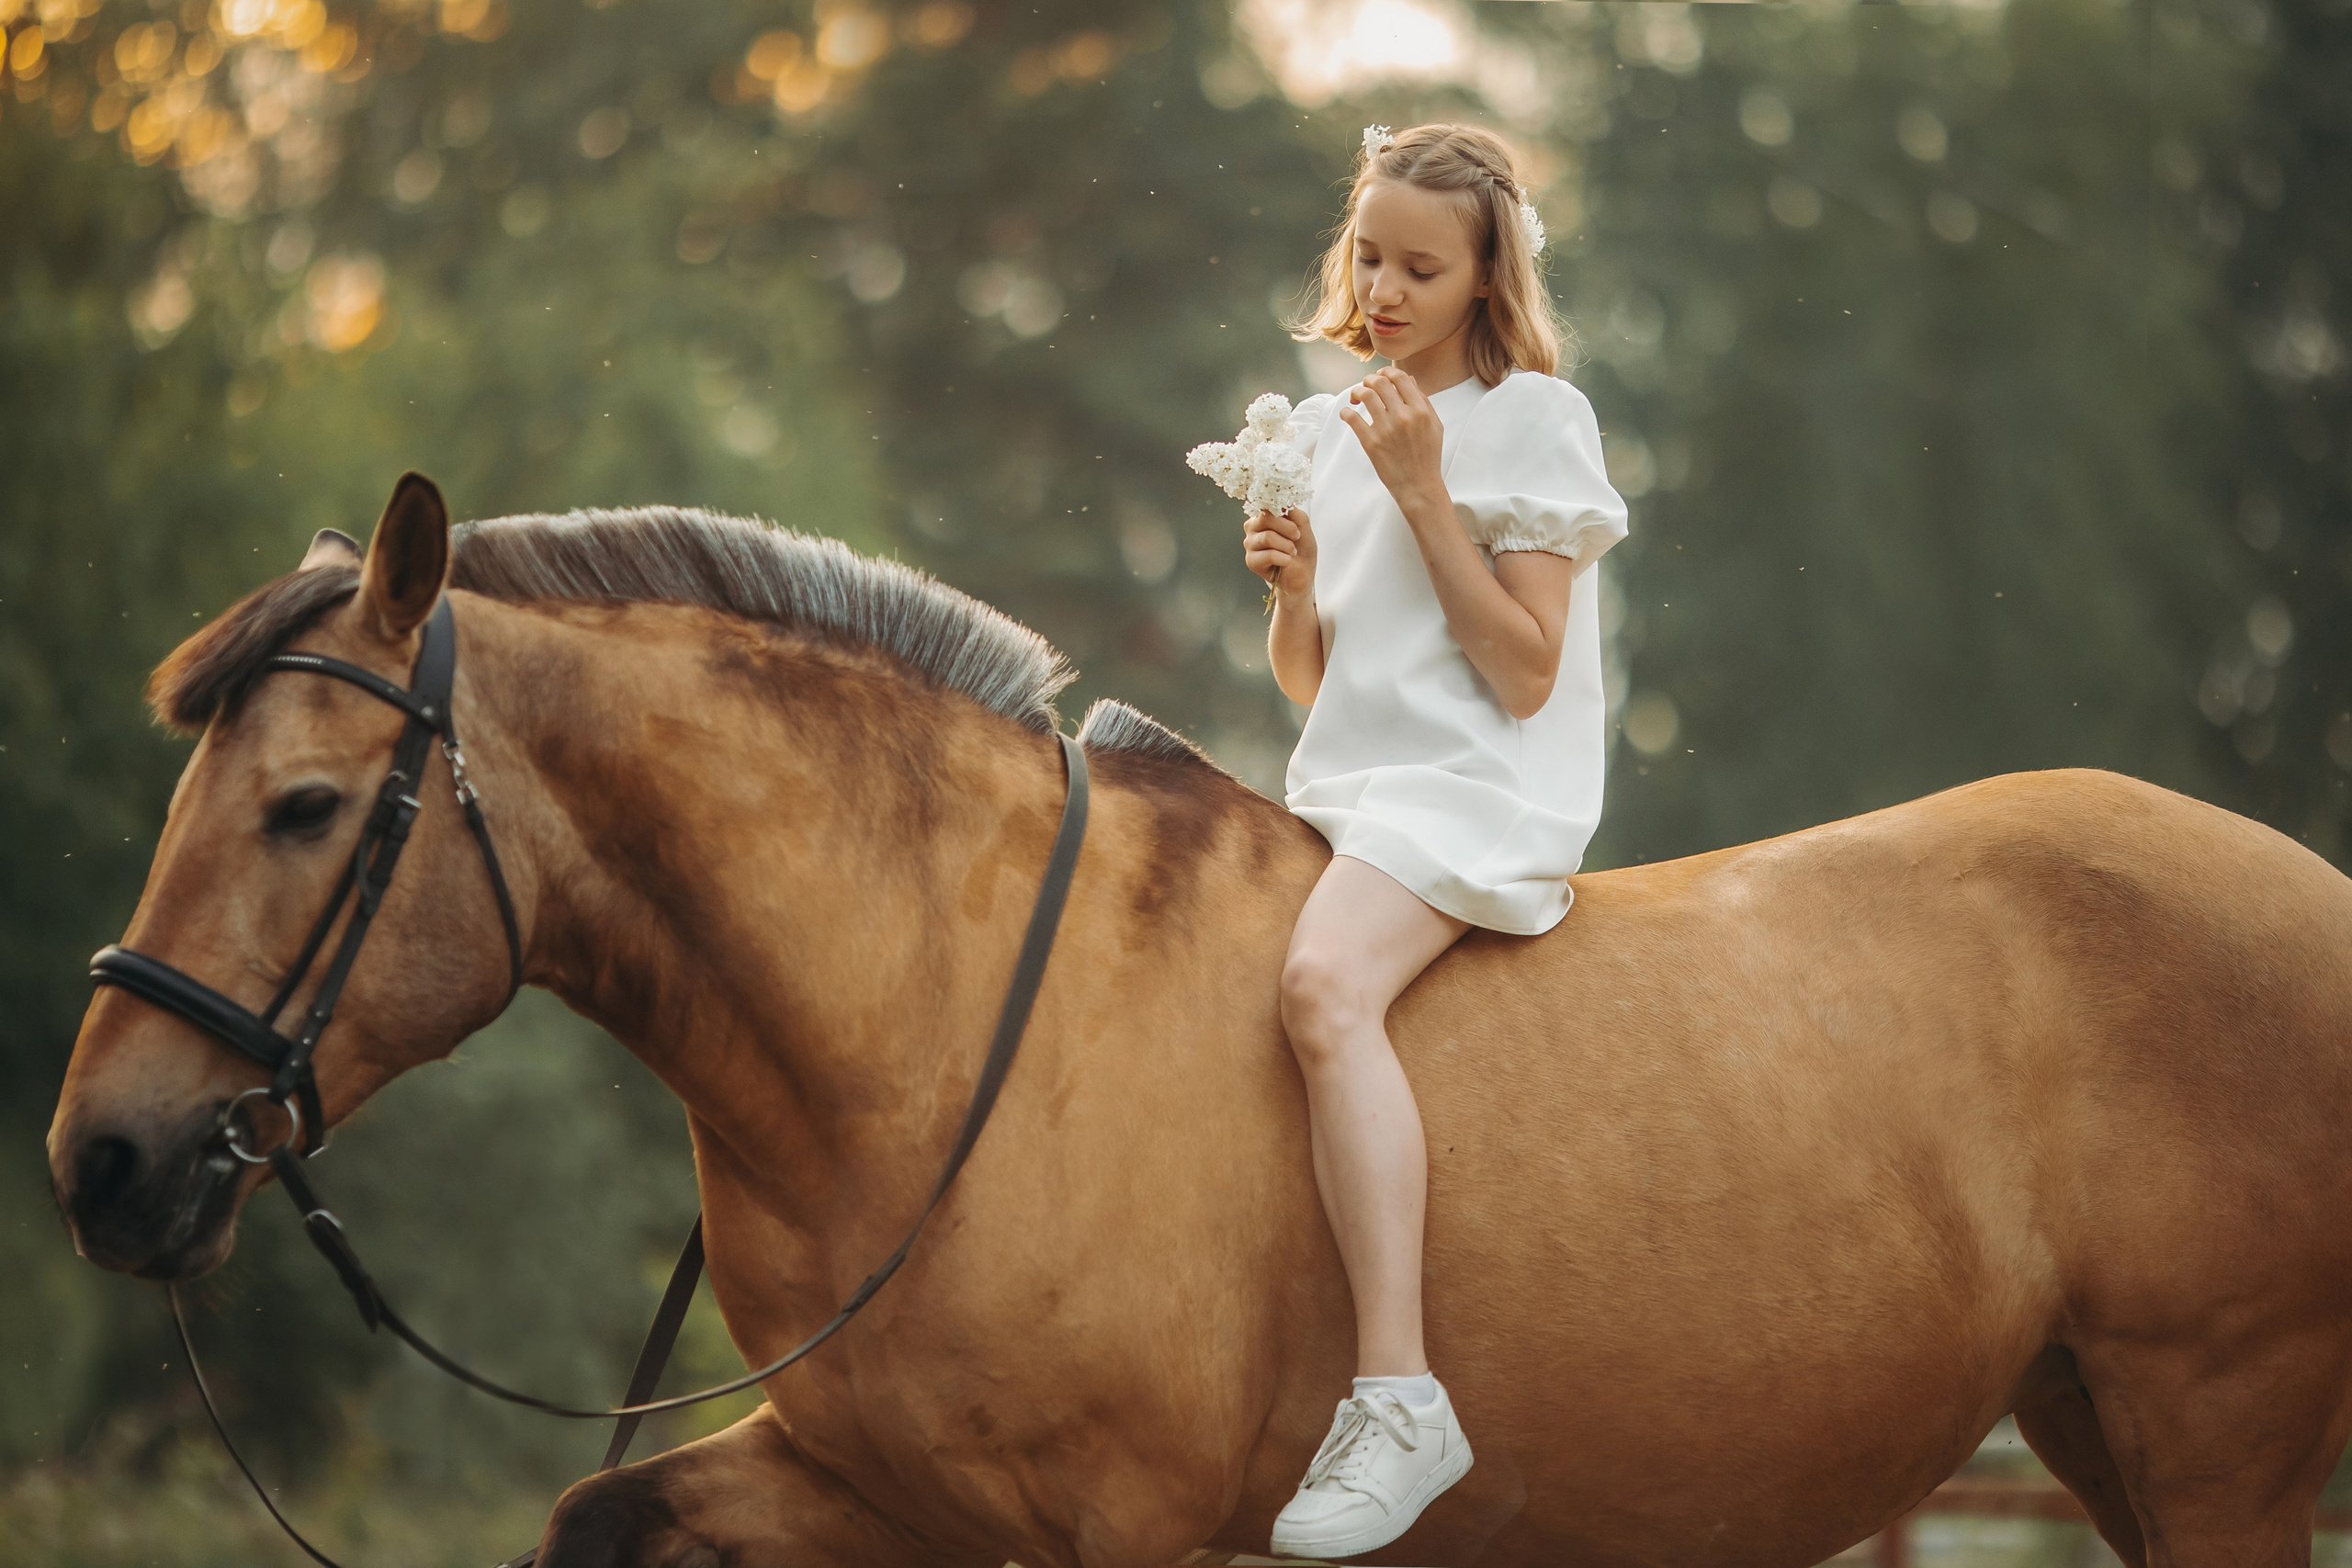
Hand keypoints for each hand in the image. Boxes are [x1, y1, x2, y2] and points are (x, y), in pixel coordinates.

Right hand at [1243, 505, 1315, 598]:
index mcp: (1264, 515)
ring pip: (1268, 537)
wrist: (1303, 575)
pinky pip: (1269, 555)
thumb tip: (1282, 500)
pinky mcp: (1251, 561)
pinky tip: (1286, 562)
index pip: (1264, 502)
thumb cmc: (1302, 550)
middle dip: (1287, 528)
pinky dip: (1284, 558)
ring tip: (1292, 552)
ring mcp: (1250, 544)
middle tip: (1296, 537)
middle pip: (1265, 518)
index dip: (1277, 504)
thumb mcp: (1303, 526)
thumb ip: (1293, 512)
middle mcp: (1253, 527)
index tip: (1289, 513)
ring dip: (1287, 546)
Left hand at [1336, 367, 1443, 513]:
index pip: (1400, 377)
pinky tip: (1347, 414)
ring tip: (1356, 398)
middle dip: (1369, 379)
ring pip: (1365, 395)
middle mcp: (1403, 416)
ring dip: (1357, 392)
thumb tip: (1409, 379)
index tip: (1381, 376)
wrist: (1419, 485)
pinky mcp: (1371, 443)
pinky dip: (1346, 412)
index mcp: (1420, 409)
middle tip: (1366, 386)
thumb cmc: (1428, 456)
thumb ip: (1424, 401)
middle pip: (1380, 382)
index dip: (1387, 371)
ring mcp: (1386, 429)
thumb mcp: (1435, 425)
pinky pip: (1352, 418)